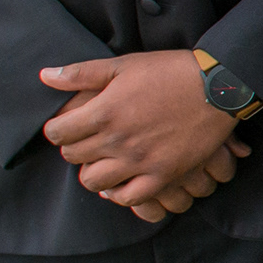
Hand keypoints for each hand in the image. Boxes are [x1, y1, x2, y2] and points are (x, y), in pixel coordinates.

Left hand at [39, 52, 248, 222]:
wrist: (218, 87)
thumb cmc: (170, 71)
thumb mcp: (123, 65)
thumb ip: (81, 73)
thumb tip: (45, 76)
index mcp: (104, 112)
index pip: (57, 134)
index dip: (58, 130)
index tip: (67, 126)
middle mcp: (117, 140)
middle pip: (72, 157)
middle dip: (74, 148)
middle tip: (87, 140)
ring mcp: (140, 161)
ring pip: (93, 182)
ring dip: (93, 172)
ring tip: (103, 161)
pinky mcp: (163, 175)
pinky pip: (129, 198)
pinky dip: (119, 193)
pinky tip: (122, 181)